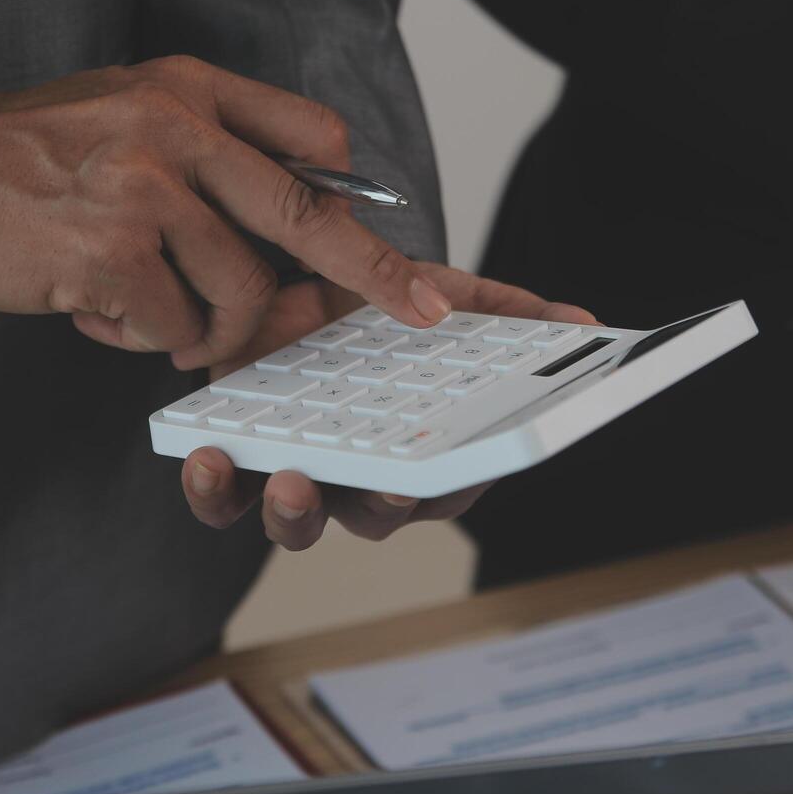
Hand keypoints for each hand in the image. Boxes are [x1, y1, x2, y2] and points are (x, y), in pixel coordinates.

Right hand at [0, 56, 451, 364]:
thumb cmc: (31, 152)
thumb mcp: (129, 108)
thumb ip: (211, 147)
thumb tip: (294, 227)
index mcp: (191, 89)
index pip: (311, 137)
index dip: (362, 199)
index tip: (402, 242)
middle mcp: (176, 129)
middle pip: (307, 213)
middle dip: (374, 273)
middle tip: (420, 312)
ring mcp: (142, 190)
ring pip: (237, 293)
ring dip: (208, 330)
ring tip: (154, 319)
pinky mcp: (108, 253)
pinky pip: (171, 326)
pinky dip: (144, 337)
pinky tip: (96, 311)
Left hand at [179, 263, 597, 549]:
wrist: (288, 271)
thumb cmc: (376, 297)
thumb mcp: (448, 295)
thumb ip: (511, 313)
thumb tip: (584, 325)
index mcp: (422, 445)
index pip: (445, 487)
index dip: (442, 492)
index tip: (429, 478)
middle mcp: (362, 471)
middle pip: (374, 516)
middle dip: (373, 507)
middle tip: (376, 482)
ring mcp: (298, 468)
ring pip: (296, 522)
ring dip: (292, 513)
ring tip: (287, 479)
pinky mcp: (237, 457)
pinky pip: (223, 499)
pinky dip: (213, 489)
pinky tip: (208, 456)